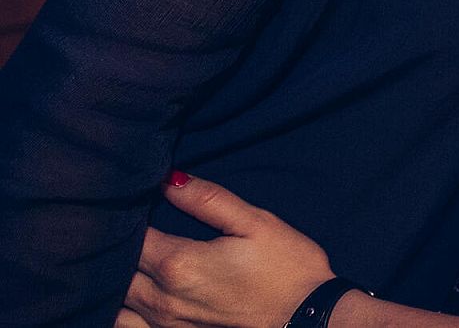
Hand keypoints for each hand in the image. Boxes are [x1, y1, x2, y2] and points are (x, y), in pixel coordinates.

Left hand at [120, 172, 333, 327]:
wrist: (308, 317)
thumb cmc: (287, 267)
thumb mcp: (255, 223)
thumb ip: (208, 200)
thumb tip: (169, 179)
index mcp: (180, 264)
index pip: (131, 236)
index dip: (128, 215)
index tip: (134, 200)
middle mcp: (163, 299)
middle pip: (117, 268)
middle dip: (118, 245)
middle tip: (129, 225)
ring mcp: (165, 325)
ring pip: (116, 301)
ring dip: (117, 278)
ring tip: (130, 257)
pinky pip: (126, 326)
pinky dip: (121, 310)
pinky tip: (133, 293)